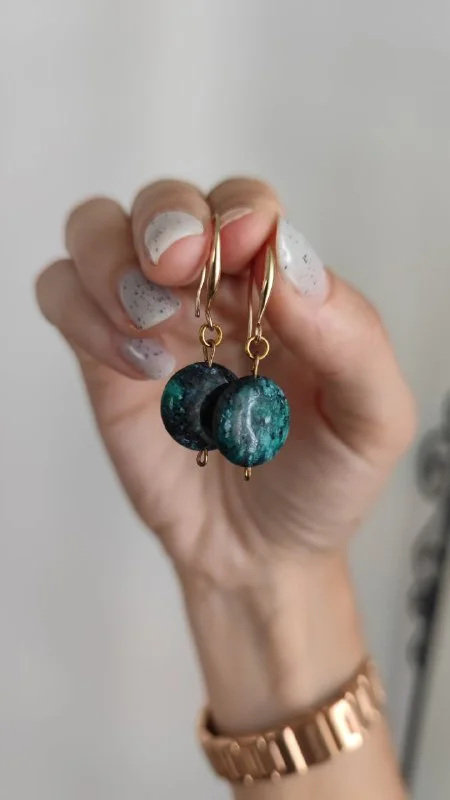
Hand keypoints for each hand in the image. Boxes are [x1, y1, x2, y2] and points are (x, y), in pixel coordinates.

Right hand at [36, 177, 414, 585]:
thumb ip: (351, 338)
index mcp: (279, 289)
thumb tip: (286, 266)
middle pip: (167, 202)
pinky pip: (61, 296)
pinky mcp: (103, 360)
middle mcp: (210, 291)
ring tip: (149, 324)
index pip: (246, 207)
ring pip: (97, 230)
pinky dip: (81, 311)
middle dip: (166, 219)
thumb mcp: (374, 419)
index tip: (242, 246)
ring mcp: (151, 321)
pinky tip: (134, 365)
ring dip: (111, 258)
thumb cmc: (322, 481)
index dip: (238, 211)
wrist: (259, 553)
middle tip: (174, 267)